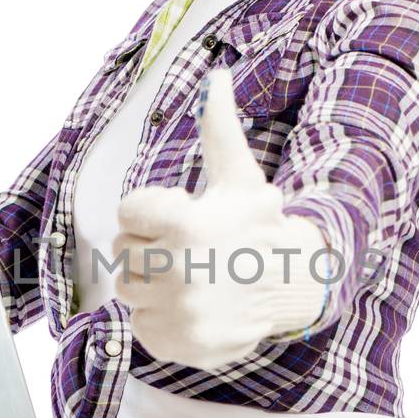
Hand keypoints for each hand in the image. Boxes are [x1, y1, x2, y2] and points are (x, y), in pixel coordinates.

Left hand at [113, 68, 332, 370]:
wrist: (294, 283)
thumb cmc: (258, 223)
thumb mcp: (240, 175)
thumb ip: (218, 128)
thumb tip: (216, 73)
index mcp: (184, 223)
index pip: (127, 214)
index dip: (152, 211)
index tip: (182, 213)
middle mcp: (178, 270)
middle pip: (124, 254)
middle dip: (150, 246)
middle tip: (186, 248)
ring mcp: (179, 312)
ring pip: (130, 291)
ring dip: (153, 281)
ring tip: (189, 275)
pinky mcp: (180, 343)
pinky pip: (142, 326)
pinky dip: (161, 317)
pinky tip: (191, 304)